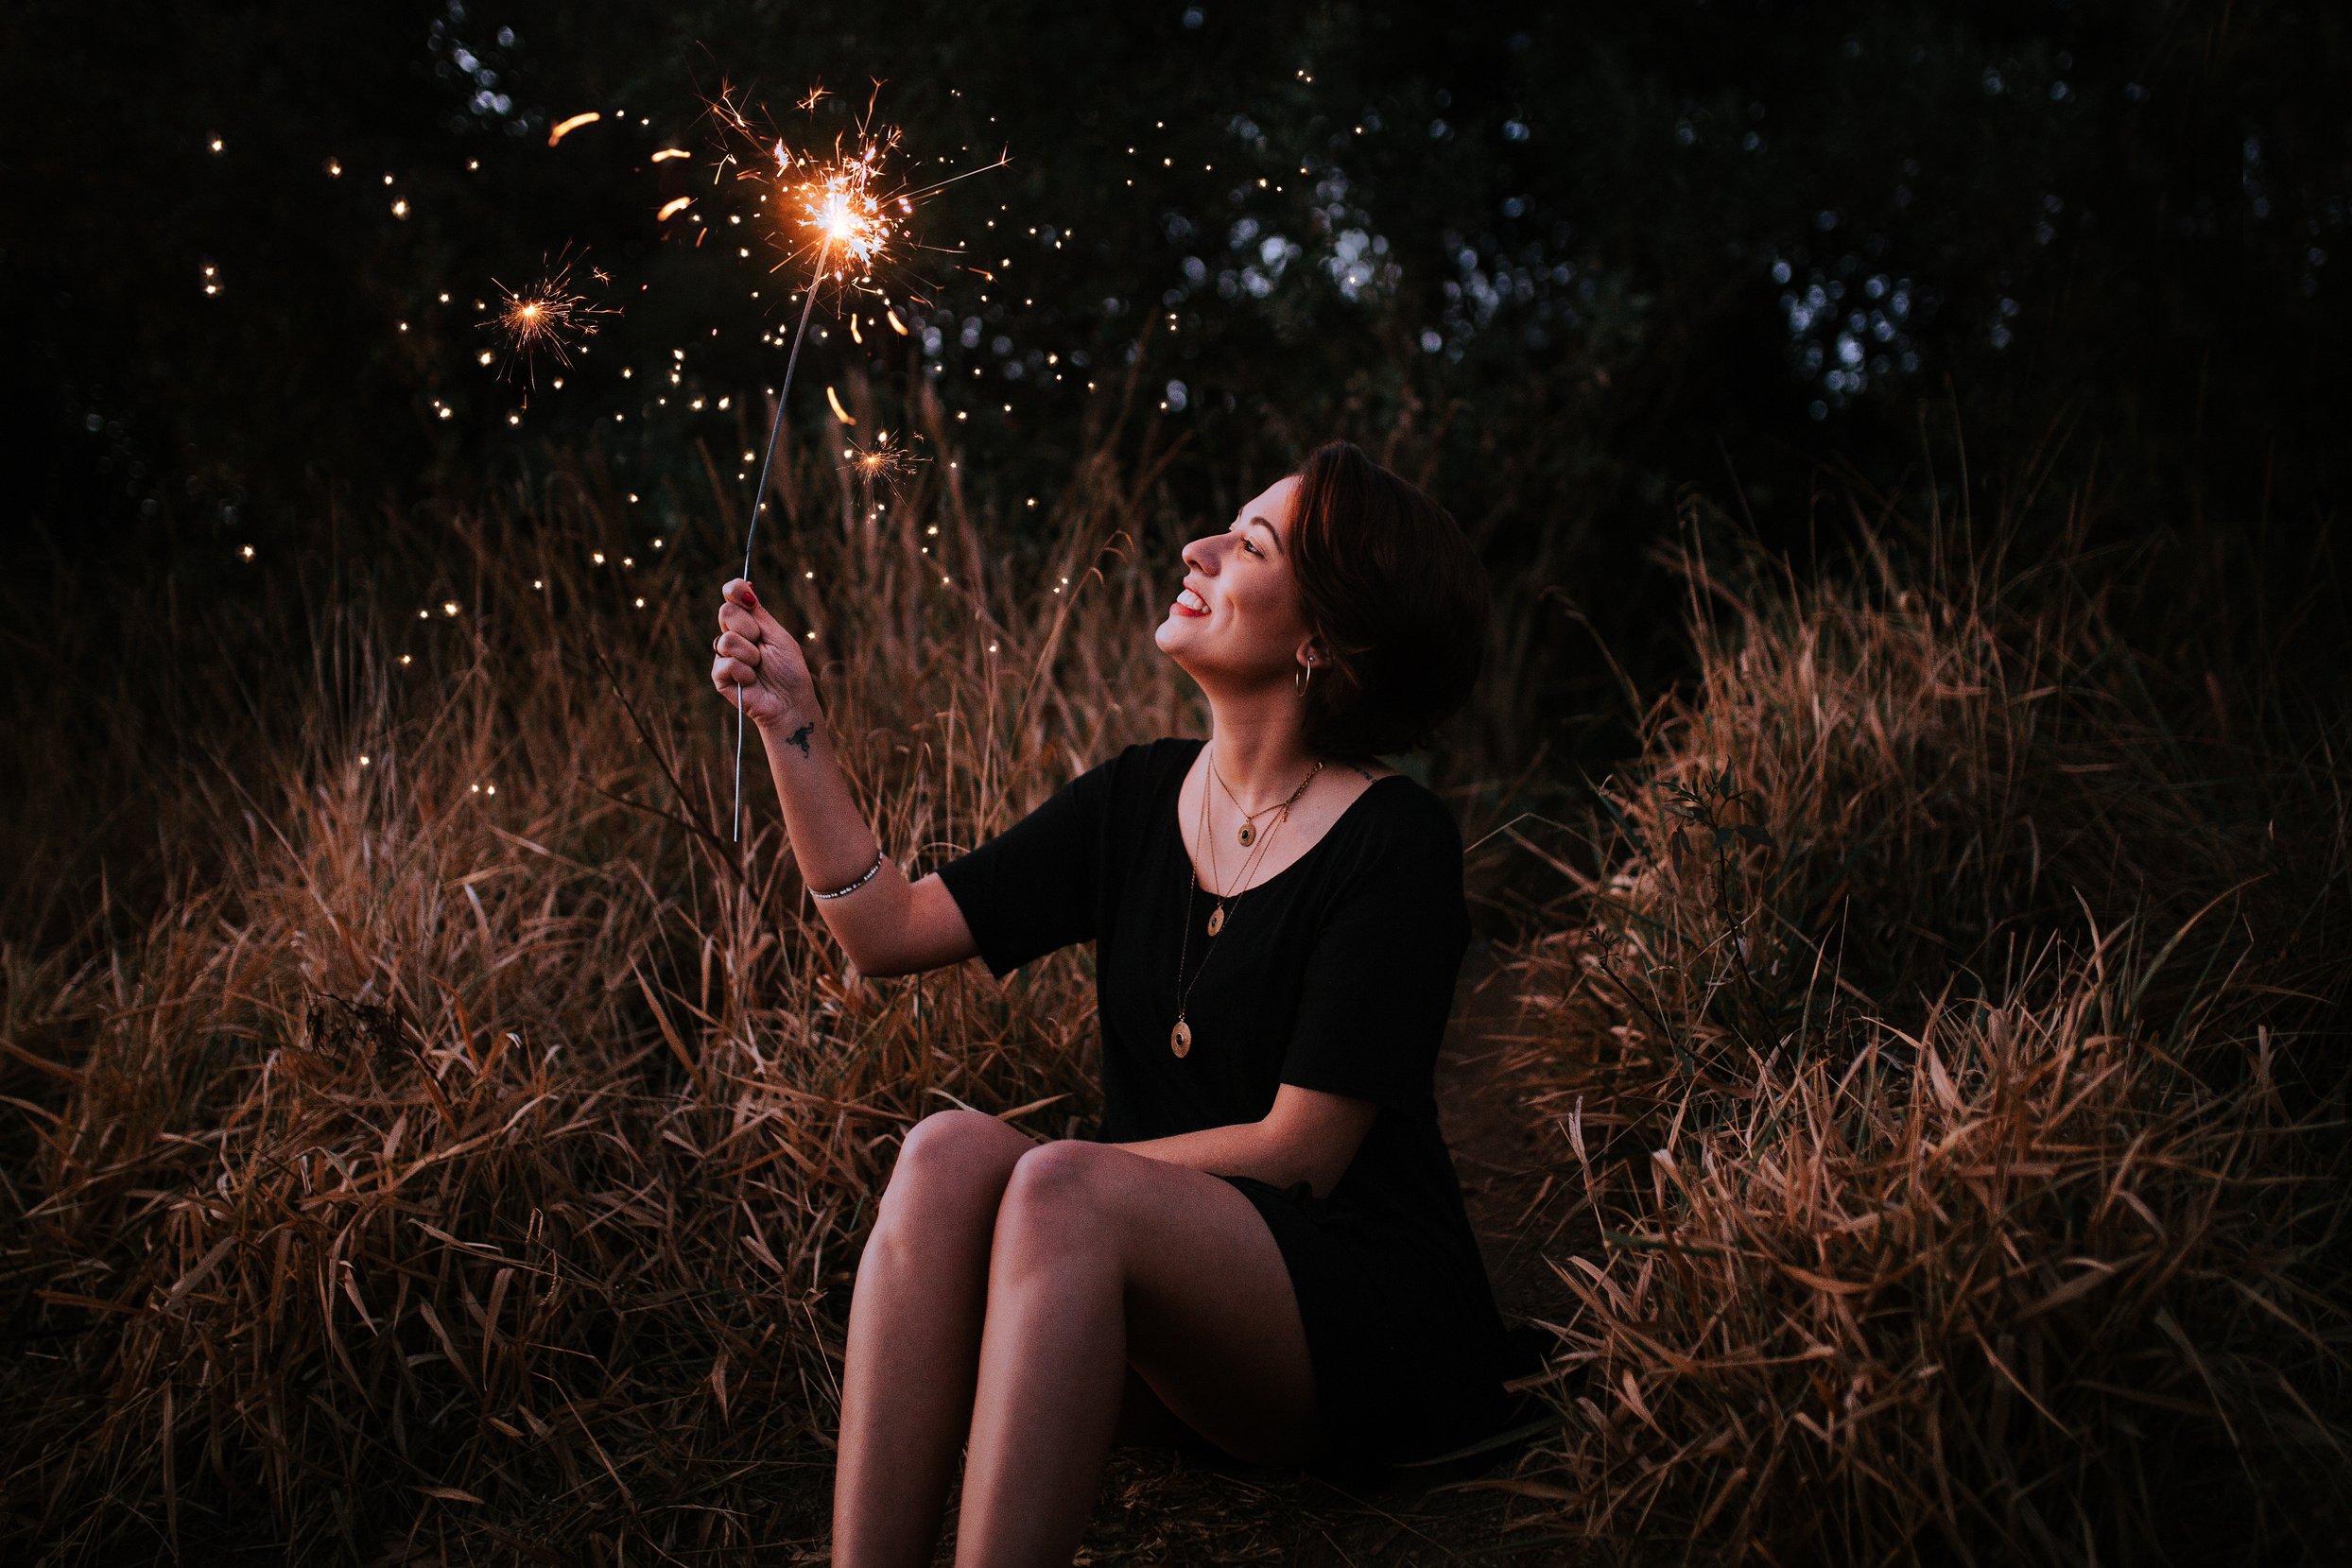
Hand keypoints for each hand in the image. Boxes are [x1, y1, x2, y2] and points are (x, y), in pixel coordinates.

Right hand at [709, 577, 814, 731]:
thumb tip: (746, 583)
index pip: (732, 596)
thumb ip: (759, 613)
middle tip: (760, 643)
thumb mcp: (778, 636)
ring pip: (726, 639)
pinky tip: (752, 681)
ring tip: (759, 667)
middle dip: (748, 628)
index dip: (734, 590)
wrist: (790, 703)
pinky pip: (724, 663)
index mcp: (750, 623)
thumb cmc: (790, 671)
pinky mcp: (719, 676)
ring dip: (749, 654)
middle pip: (725, 613)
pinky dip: (744, 672)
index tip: (744, 594)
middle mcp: (734, 635)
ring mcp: (725, 655)